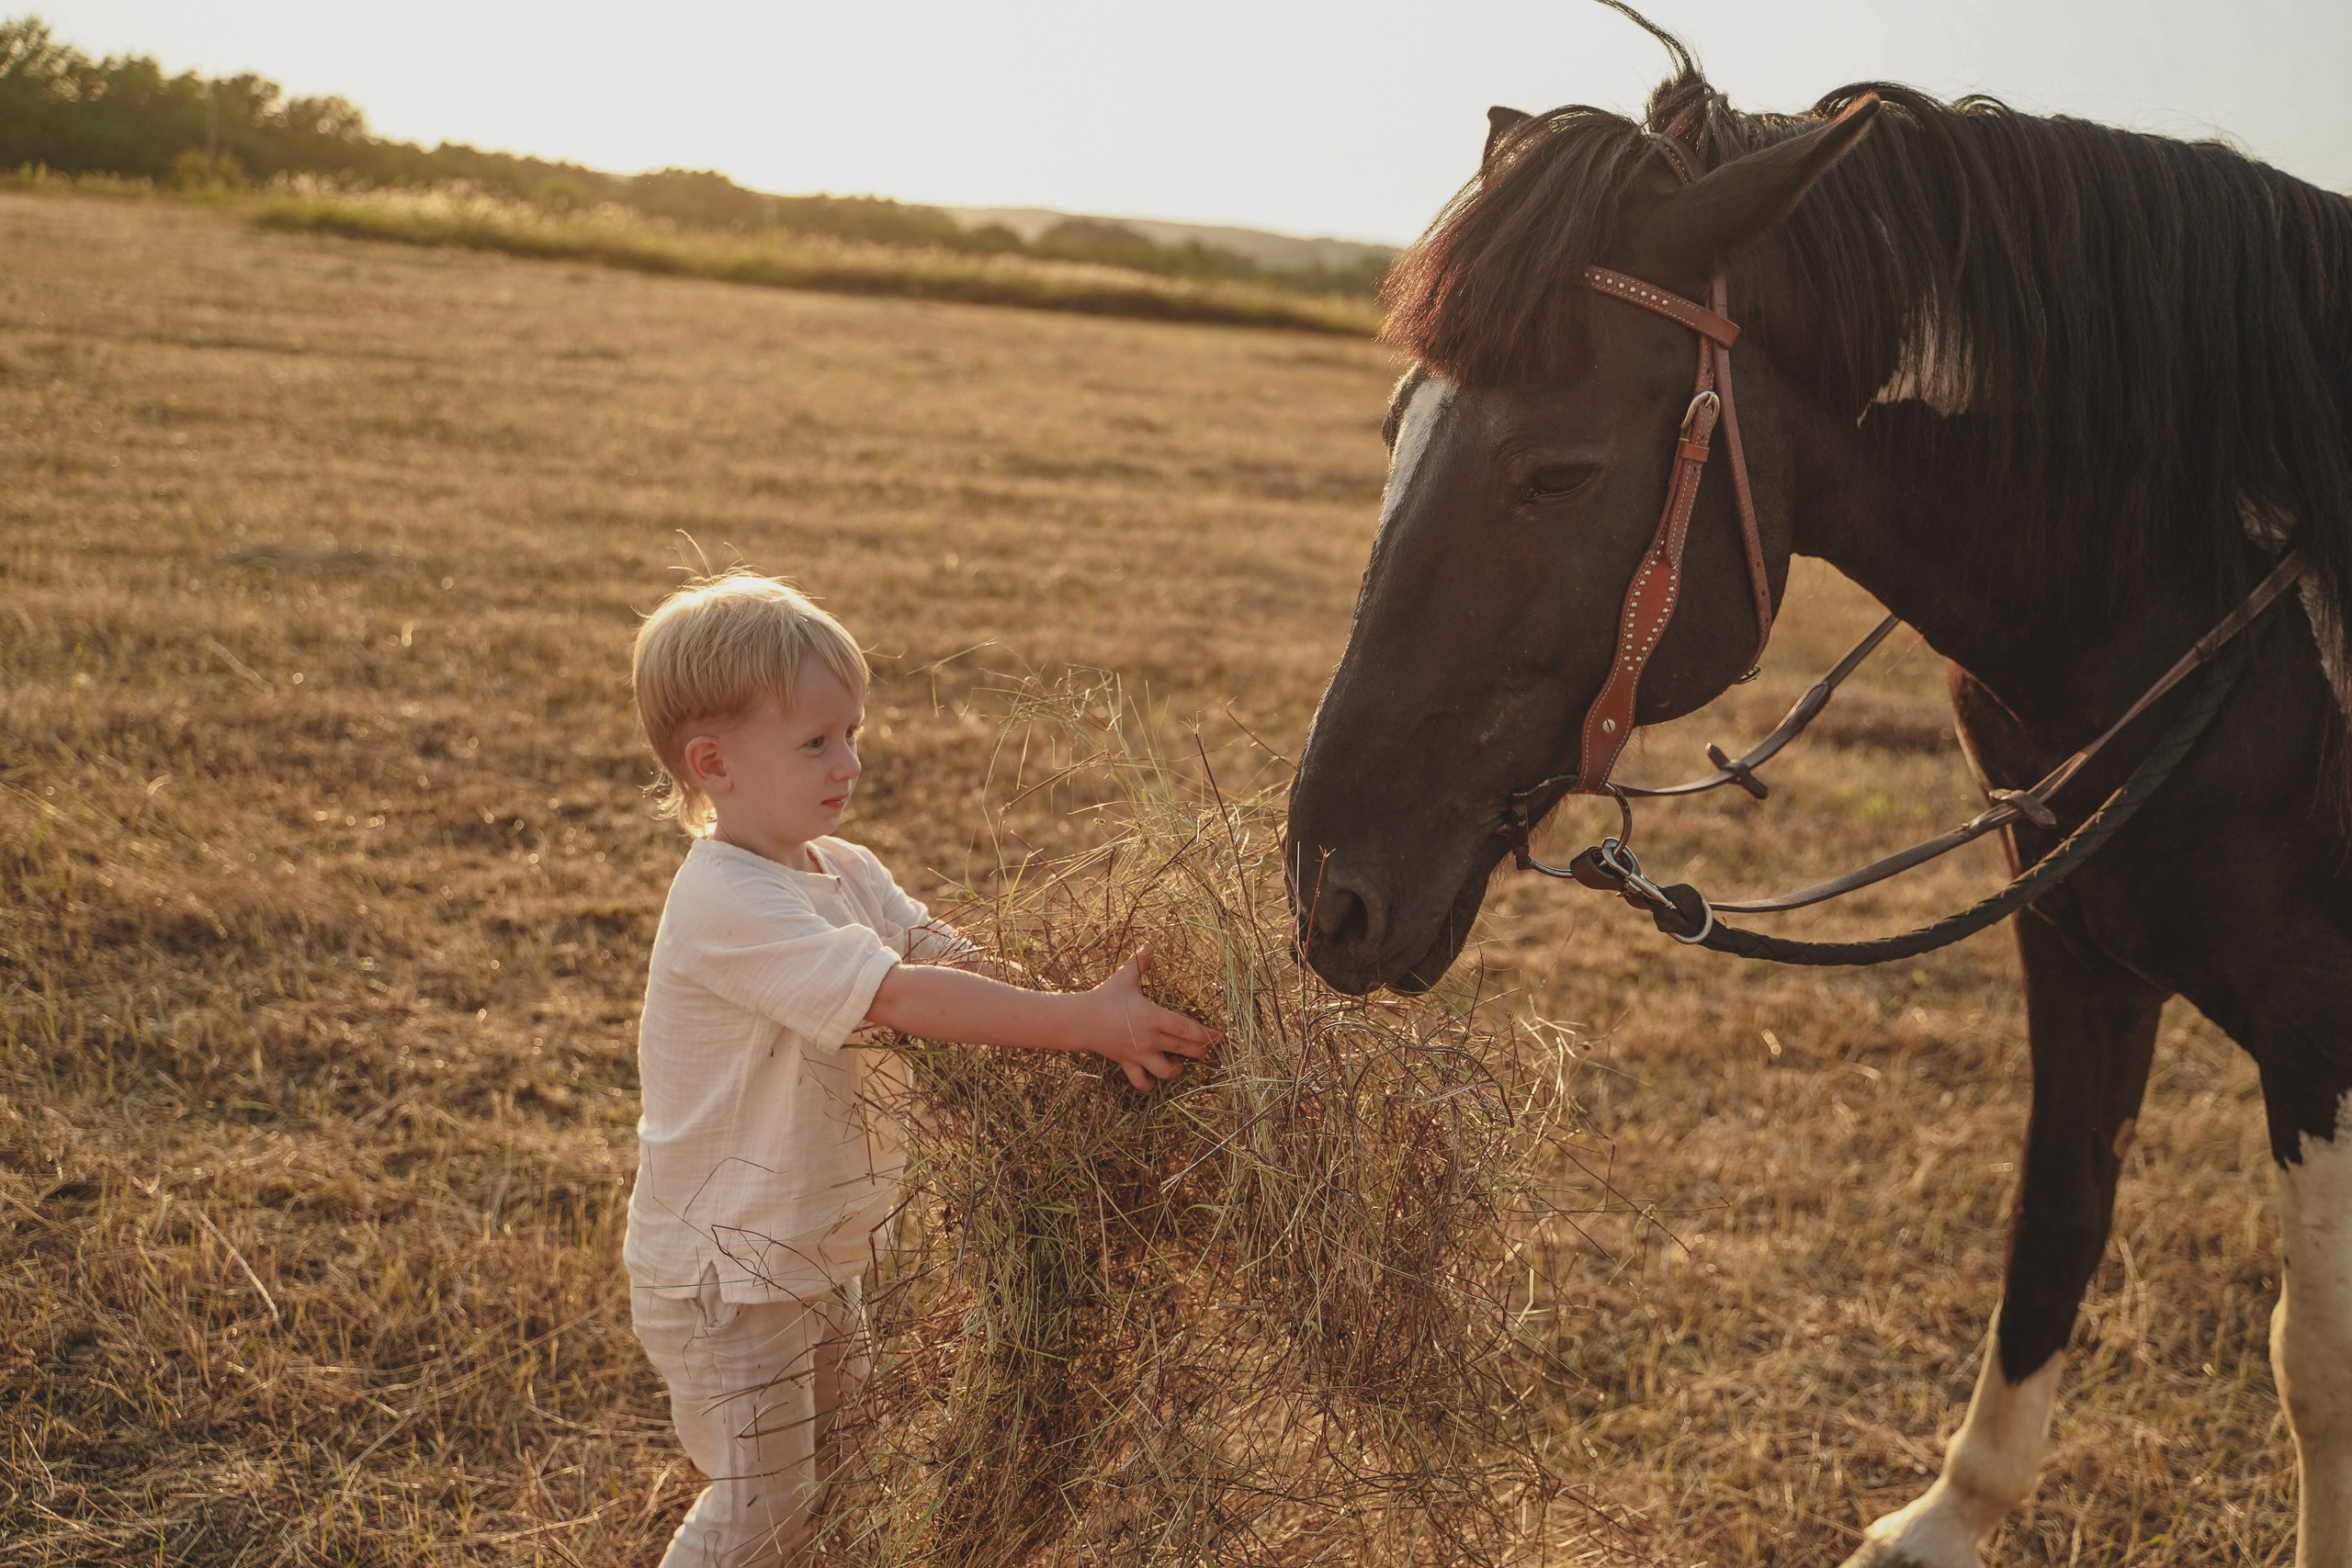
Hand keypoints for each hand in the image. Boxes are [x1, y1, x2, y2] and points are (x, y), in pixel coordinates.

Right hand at [1085, 945, 1216, 1092]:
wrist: (1080, 1019)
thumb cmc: (1105, 997)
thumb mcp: (1124, 977)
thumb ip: (1140, 962)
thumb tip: (1149, 944)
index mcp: (1154, 1017)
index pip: (1187, 1028)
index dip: (1205, 1033)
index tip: (1218, 1036)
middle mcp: (1150, 1038)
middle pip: (1184, 1049)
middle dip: (1200, 1052)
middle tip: (1207, 1050)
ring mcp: (1139, 1054)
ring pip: (1166, 1071)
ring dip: (1176, 1070)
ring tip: (1179, 1064)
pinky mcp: (1127, 1063)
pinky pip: (1140, 1081)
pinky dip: (1149, 1085)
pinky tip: (1153, 1080)